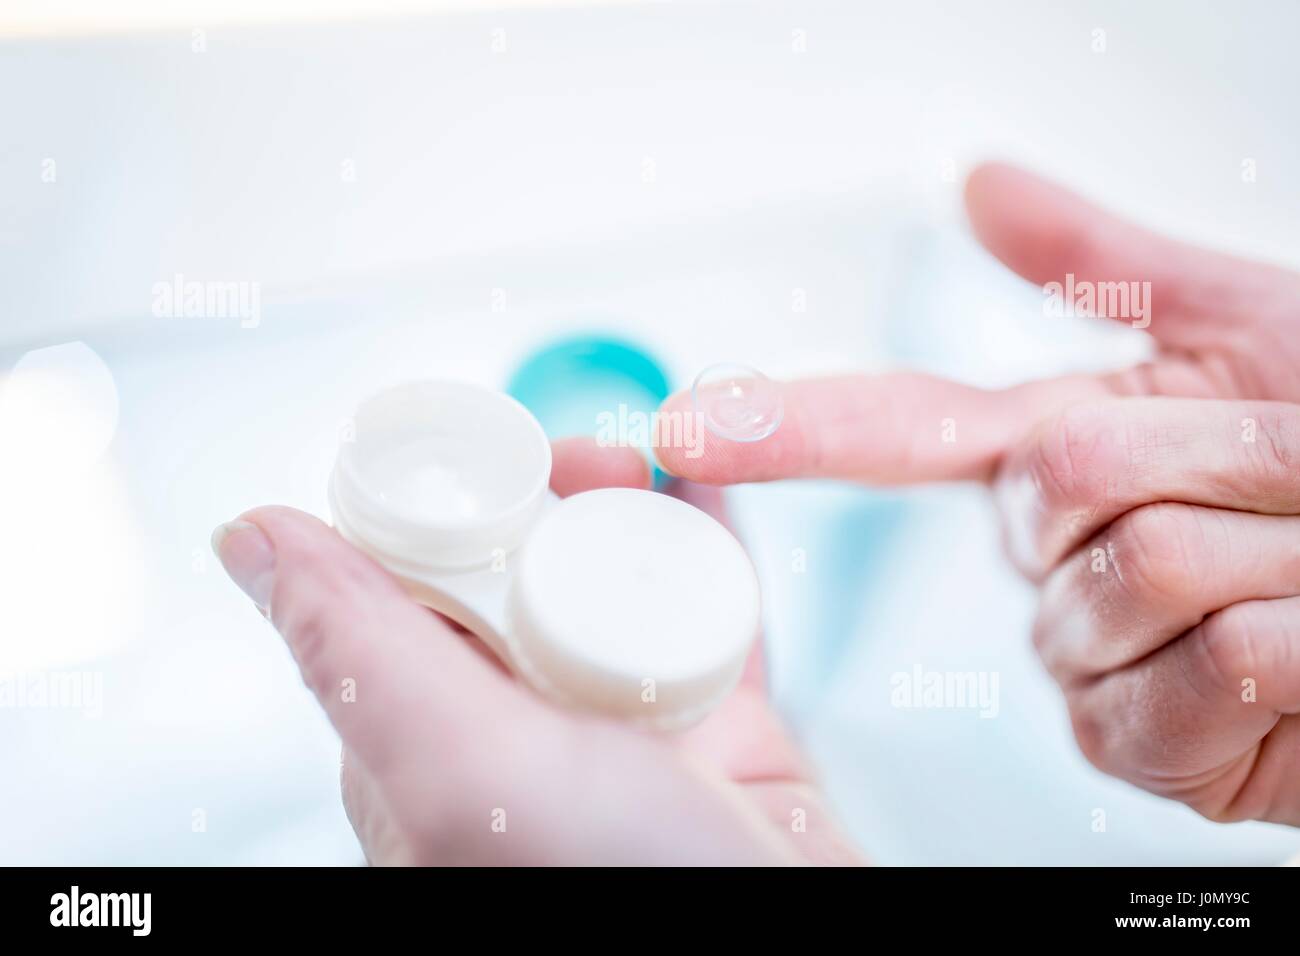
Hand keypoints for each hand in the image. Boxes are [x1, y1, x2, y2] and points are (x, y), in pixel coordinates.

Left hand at [214, 438, 860, 864]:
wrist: (795, 950)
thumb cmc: (609, 892)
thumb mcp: (467, 766)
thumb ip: (360, 650)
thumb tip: (247, 538)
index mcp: (429, 737)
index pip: (406, 578)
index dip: (445, 497)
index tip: (491, 444)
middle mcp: (517, 729)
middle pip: (518, 565)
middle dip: (551, 488)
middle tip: (598, 456)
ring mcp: (618, 725)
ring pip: (614, 576)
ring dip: (632, 503)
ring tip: (657, 454)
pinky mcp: (712, 725)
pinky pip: (710, 606)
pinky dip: (713, 540)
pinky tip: (712, 490)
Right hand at [655, 163, 1299, 825]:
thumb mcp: (1247, 328)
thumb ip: (1101, 260)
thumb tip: (979, 183)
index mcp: (1061, 457)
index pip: (895, 431)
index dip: (786, 425)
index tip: (685, 427)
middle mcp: (1052, 564)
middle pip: (1055, 485)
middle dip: (1208, 454)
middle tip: (1284, 473)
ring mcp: (1088, 665)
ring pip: (1130, 577)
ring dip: (1270, 541)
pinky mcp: (1144, 750)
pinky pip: (1192, 671)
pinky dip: (1292, 638)